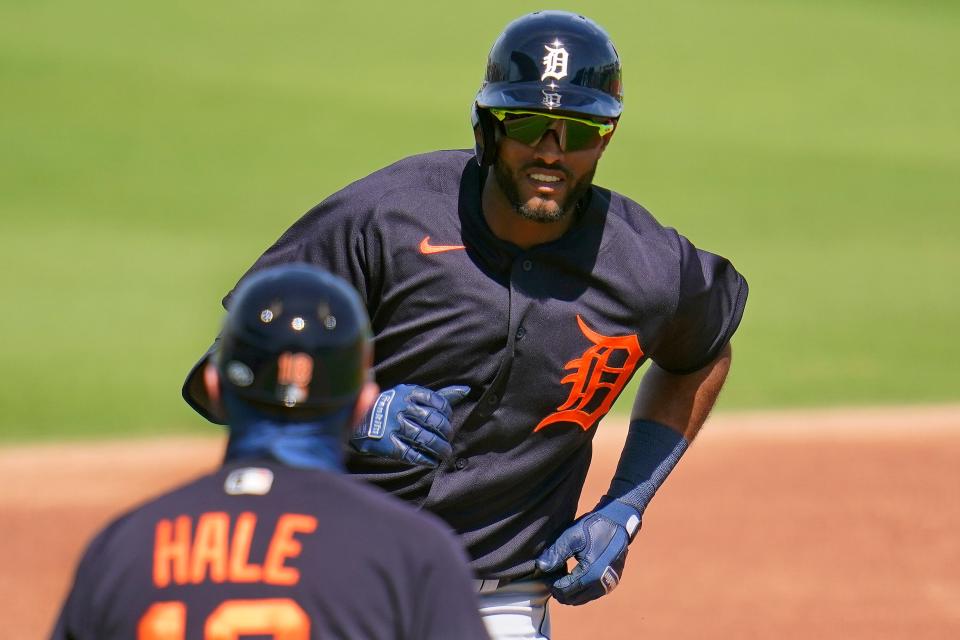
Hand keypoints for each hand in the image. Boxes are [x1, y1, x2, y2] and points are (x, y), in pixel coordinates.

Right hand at [350, 384, 469, 467]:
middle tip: (449, 438)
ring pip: (424, 438)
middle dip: (446, 431)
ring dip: (439, 448)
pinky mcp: (387, 444)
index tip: (448, 420)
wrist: (359, 419)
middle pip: (433, 420)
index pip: (437, 402)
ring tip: (445, 453)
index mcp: (408, 393)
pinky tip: (432, 462)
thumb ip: (439, 395)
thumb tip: (466, 391)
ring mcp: (393, 426)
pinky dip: (424, 459)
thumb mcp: (412, 395)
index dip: (447, 413)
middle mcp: (401, 408)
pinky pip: (410, 454)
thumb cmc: (393, 405)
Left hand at [535, 499, 640, 604]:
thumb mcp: (572, 537)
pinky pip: (589, 594)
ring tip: (561, 571)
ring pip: (580, 599)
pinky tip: (572, 573)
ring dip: (568, 590)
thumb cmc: (594, 528)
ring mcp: (607, 586)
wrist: (618, 523)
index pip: (564, 590)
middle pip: (571, 598)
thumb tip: (540, 567)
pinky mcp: (610, 583)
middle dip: (558, 588)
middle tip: (552, 572)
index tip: (545, 572)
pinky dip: (578, 588)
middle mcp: (601, 585)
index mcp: (591, 574)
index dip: (551, 583)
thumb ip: (556, 553)